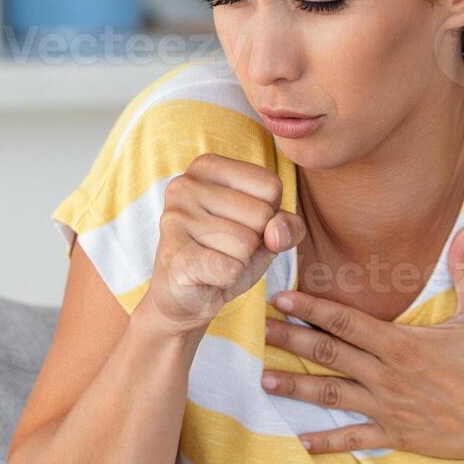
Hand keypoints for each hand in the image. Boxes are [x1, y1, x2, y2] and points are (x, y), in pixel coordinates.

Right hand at [141, 152, 306, 336]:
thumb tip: (276, 233)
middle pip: (261, 214)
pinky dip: (228, 279)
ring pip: (246, 243)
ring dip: (240, 260)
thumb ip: (287, 224)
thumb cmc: (227, 253)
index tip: (240, 223)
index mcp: (207, 166)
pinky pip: (231, 268)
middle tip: (225, 246)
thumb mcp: (267, 232)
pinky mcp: (175, 255)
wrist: (185, 297)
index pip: (271, 185)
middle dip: (254, 240)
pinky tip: (207, 275)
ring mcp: (175, 219)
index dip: (268, 214)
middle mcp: (185, 185)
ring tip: (214, 258)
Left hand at [261, 224, 463, 462]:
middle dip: (290, 341)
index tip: (280, 298)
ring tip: (262, 380)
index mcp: (400, 344)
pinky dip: (328, 441)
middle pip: (328, 355)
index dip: (310, 308)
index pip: (345, 321)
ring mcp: (389, 407)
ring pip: (332, 395)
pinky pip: (356, 438)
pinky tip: (303, 443)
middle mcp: (386, 375)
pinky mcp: (399, 434)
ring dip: (295, 388)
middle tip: (257, 333)